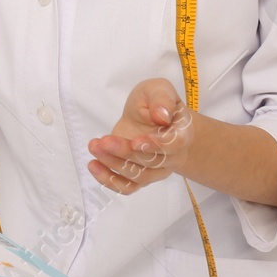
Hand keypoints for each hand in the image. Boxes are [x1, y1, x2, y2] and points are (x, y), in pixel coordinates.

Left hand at [86, 78, 193, 194]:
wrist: (149, 116)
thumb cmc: (154, 101)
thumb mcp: (158, 89)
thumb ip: (162, 98)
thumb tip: (161, 115)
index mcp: (181, 132)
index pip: (174, 144)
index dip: (156, 145)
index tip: (135, 142)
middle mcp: (173, 155)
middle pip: (152, 162)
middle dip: (124, 153)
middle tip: (103, 141)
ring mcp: (157, 169)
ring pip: (139, 176)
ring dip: (114, 165)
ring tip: (95, 147)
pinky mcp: (140, 175)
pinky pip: (128, 187)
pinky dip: (111, 181)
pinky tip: (94, 166)